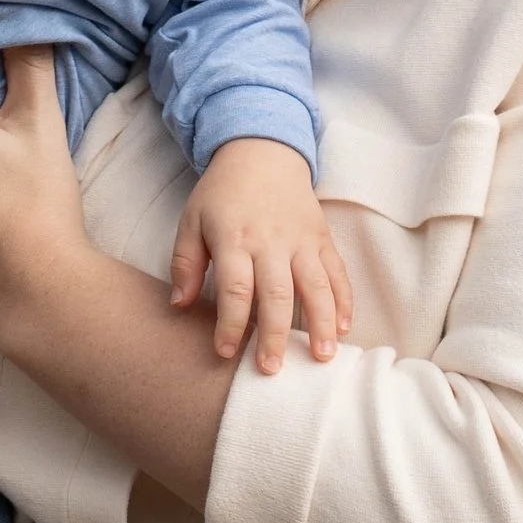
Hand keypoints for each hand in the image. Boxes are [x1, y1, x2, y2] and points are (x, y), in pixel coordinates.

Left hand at [171, 137, 351, 373]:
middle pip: (276, 294)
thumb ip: (184, 263)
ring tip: (322, 357)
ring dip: (320, 324)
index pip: (235, 289)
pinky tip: (344, 328)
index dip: (231, 325)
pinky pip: (337, 272)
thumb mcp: (191, 220)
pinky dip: (344, 301)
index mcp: (234, 239)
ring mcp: (301, 240)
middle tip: (271, 370)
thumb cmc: (222, 194)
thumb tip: (179, 305)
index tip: (226, 353)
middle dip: (274, 336)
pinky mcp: (322, 238)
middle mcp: (271, 242)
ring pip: (316, 286)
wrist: (262, 152)